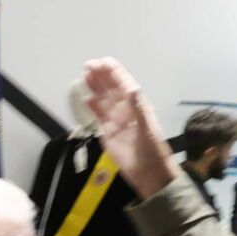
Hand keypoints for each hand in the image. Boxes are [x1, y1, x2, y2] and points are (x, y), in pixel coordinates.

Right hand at [81, 58, 178, 198]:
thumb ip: (138, 107)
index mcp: (137, 104)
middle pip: (111, 87)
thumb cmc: (151, 150)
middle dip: (101, 75)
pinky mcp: (107, 132)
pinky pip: (98, 115)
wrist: (148, 173)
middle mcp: (126, 109)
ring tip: (84, 77)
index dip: (113, 71)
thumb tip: (131, 88)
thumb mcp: (147, 128)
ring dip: (95, 88)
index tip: (101, 62)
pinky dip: (92, 106)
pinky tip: (85, 99)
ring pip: (103, 99)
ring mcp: (116, 119)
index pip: (124, 82)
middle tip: (87, 66)